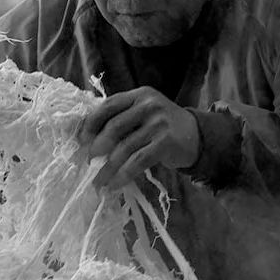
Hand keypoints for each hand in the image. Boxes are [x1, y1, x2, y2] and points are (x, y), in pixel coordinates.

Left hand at [79, 87, 200, 190]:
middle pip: (114, 127)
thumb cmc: (163, 127)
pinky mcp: (165, 142)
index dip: (91, 122)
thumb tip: (89, 139)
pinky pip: (138, 161)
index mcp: (139, 95)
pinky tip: (115, 184)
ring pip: (124, 148)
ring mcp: (159, 123)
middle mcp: (149, 105)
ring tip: (98, 182)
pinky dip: (123, 174)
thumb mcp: (144, 113)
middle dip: (97, 147)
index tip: (81, 139)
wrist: (198, 136)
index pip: (109, 104)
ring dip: (107, 168)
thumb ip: (123, 118)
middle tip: (88, 162)